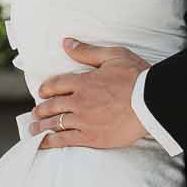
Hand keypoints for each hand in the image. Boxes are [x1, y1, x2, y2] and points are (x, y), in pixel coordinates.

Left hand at [28, 39, 150, 149]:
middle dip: (41, 110)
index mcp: (84, 81)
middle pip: (52, 105)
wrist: (152, 102)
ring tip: (34, 129)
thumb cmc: (137, 77)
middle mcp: (79, 101)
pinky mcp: (91, 137)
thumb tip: (66, 43)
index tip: (41, 93)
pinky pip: (65, 140)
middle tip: (35, 113)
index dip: (46, 88)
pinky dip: (50, 142)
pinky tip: (42, 144)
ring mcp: (84, 120)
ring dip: (41, 126)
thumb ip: (87, 51)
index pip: (56, 84)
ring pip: (55, 124)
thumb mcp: (113, 56)